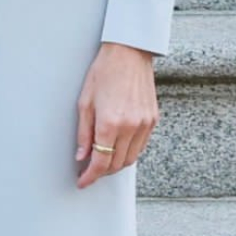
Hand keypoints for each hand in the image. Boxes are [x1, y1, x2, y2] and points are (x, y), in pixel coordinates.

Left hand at [76, 42, 158, 187]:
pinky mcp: (153, 119)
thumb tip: (82, 156)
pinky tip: (119, 147)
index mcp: (110, 123)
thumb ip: (83, 133)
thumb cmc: (104, 72)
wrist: (129, 53)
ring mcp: (144, 124)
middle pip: (117, 164)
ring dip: (116, 164)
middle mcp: (130, 126)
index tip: (83, 181)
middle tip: (90, 170)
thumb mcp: (85, 102)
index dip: (90, 176)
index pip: (101, 162)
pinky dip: (129, 152)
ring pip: (131, 158)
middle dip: (102, 171)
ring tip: (103, 159)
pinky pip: (141, 146)